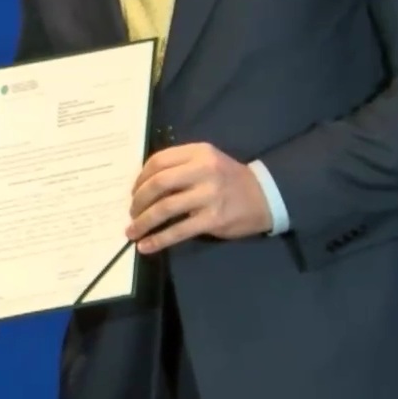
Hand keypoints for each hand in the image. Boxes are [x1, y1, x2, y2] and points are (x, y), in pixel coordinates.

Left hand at [126, 143, 272, 253]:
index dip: (140, 178)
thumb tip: (143, 184)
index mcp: (198, 152)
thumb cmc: (229, 178)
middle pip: (158, 183)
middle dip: (138, 200)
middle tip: (131, 212)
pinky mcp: (214, 219)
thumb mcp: (207, 160)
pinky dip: (159, 239)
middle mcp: (203, 170)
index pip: (158, 161)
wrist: (266, 196)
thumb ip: (180, 165)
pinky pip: (179, 230)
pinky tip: (146, 246)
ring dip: (143, 221)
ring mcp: (209, 195)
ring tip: (132, 231)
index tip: (133, 192)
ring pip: (165, 207)